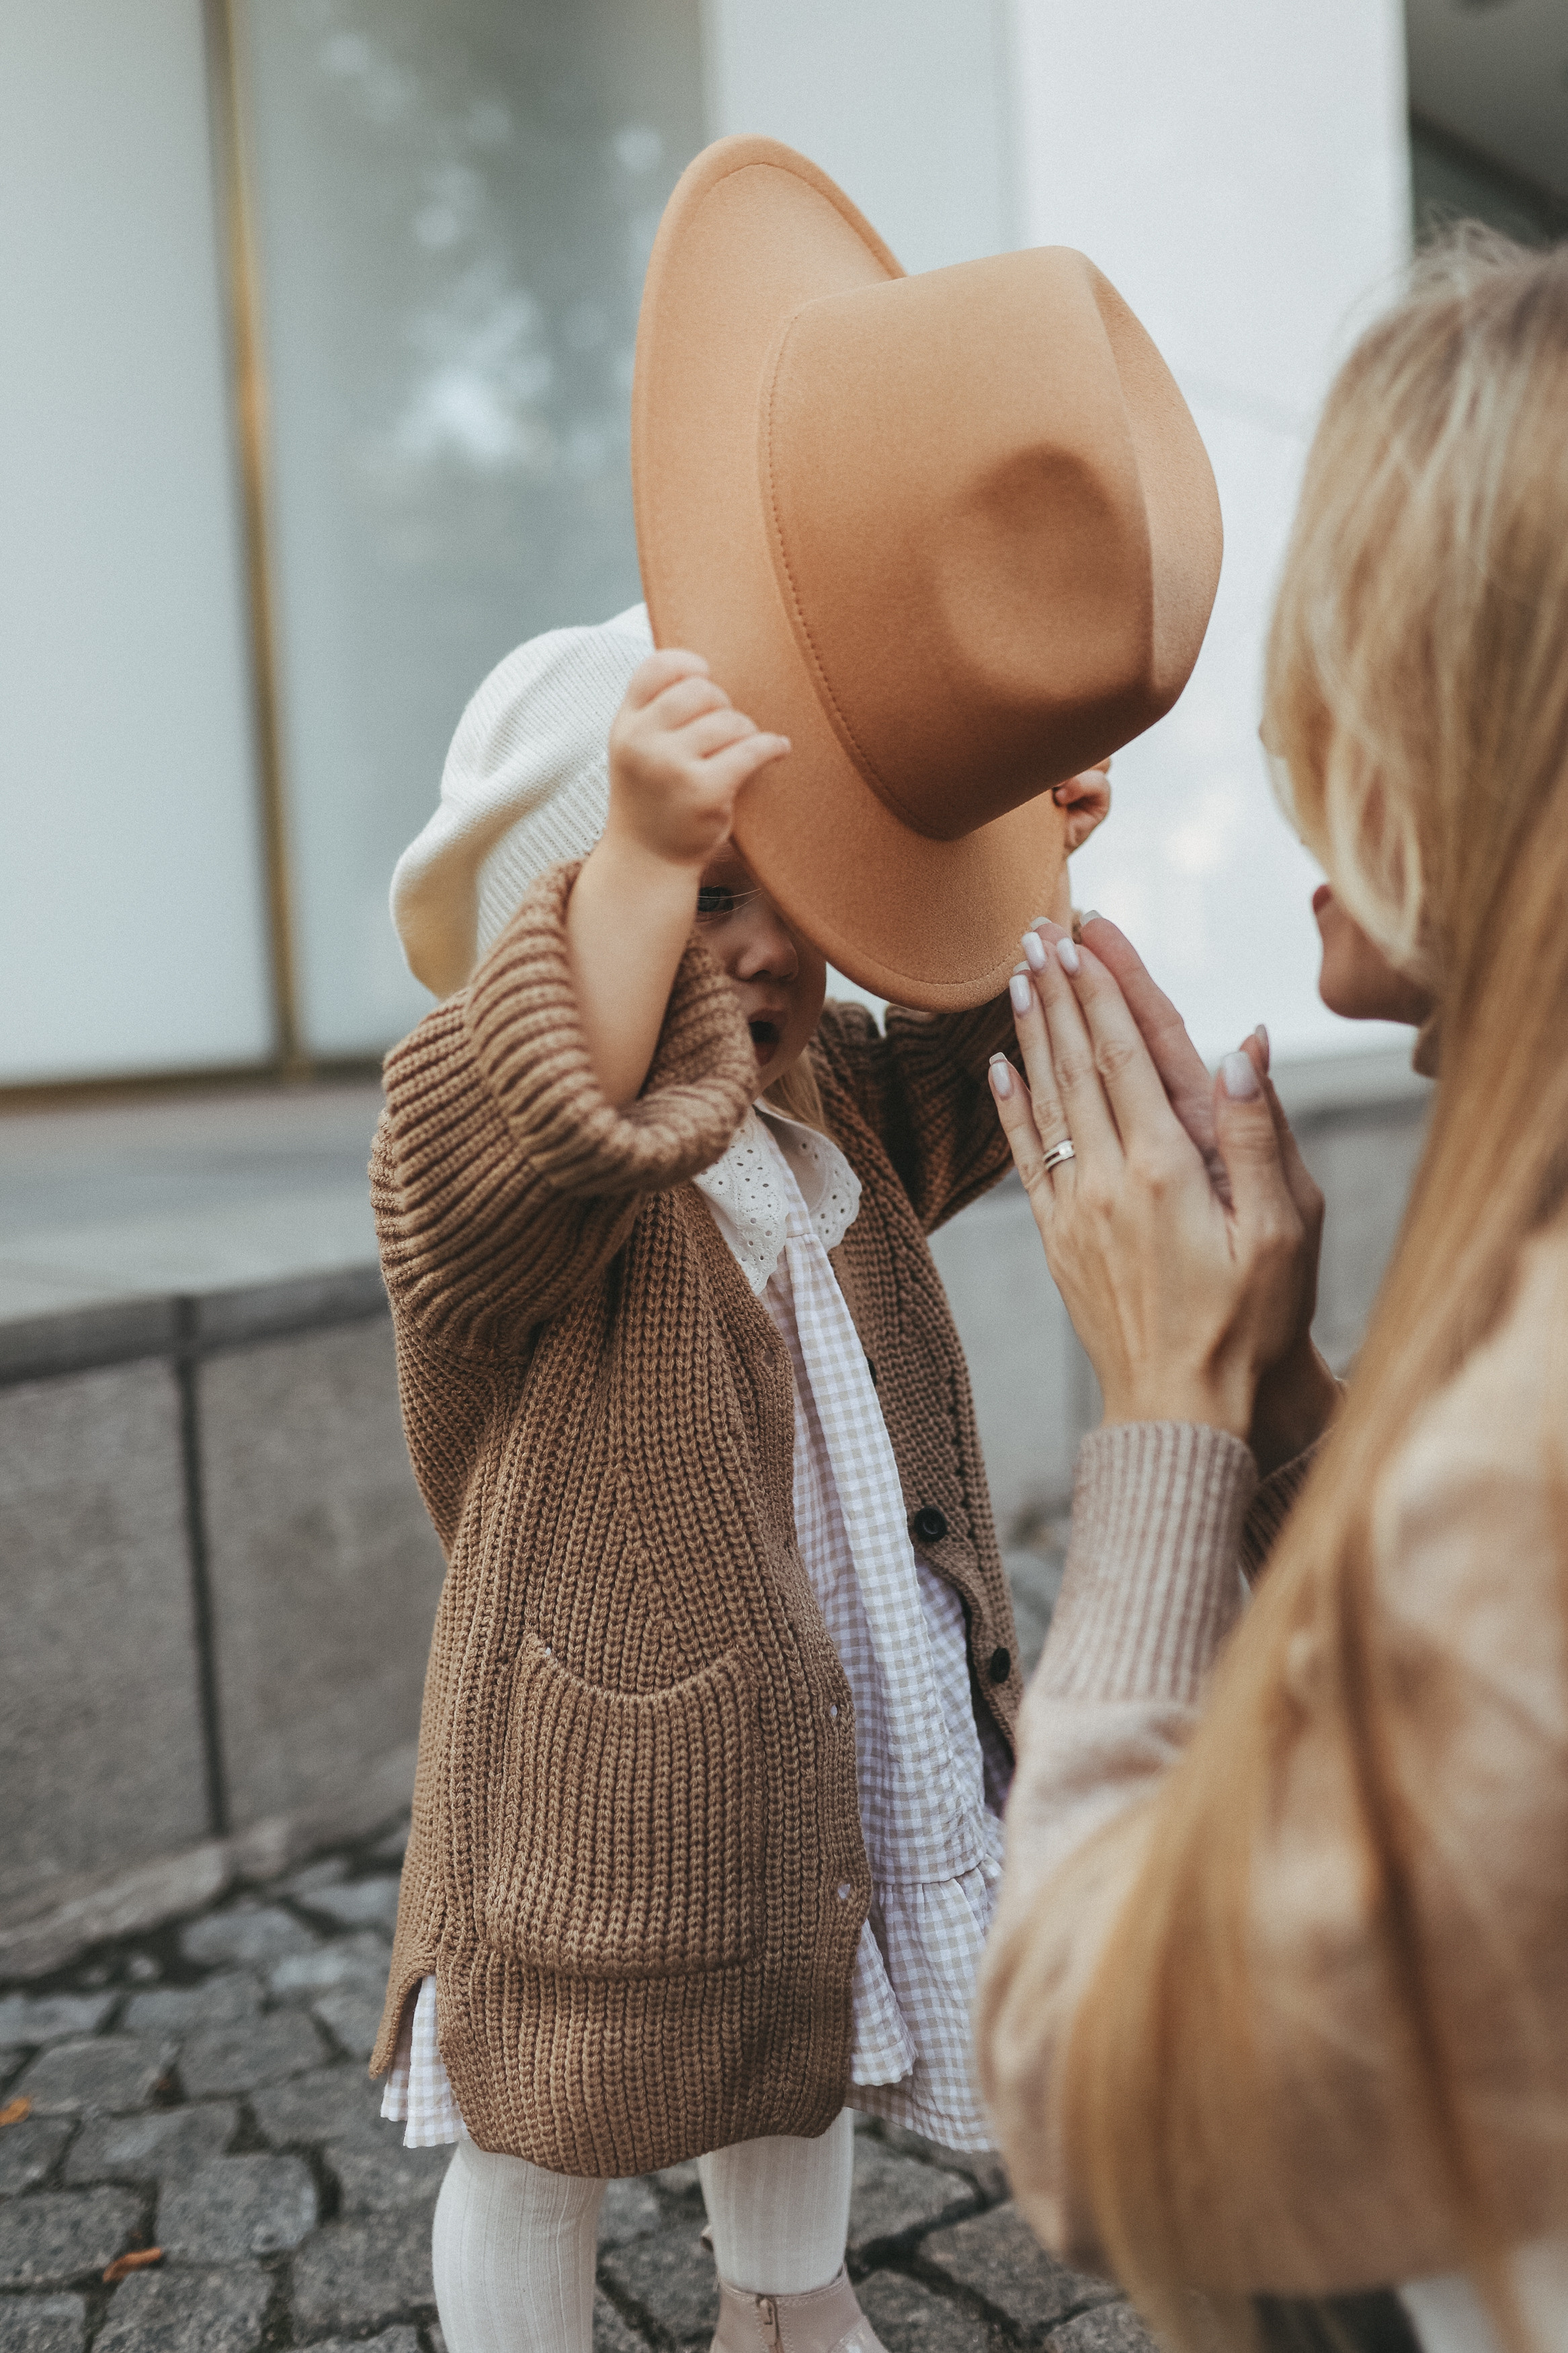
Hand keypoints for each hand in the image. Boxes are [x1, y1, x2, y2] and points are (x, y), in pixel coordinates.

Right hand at [605, 649, 789, 874]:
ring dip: (745, 731)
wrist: (647, 861)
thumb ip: (656, 712)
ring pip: (729, 720)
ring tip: (743, 748)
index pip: (656, 667)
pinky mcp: (703, 792)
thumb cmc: (652, 800)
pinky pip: (751, 750)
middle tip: (726, 728)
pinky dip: (771, 746)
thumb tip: (704, 671)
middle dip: (722, 704)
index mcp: (625, 725)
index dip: (688, 664)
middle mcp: (642, 742)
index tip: (706, 675)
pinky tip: (778, 750)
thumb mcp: (637, 750)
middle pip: (699, 690)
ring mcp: (671, 767)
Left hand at [991, 926, 1308, 1442]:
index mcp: (1167, 1167)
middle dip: (1059, 989)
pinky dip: (1009, 1106)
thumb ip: (1262, 1135)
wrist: (1183, 1410)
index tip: (1085, 932)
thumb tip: (1244, 1047)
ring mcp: (1075, 1209)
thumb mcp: (1284, 1230)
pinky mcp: (1058, 1239)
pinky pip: (1024, 1157)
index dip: (1105, 986)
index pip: (1127, 1053)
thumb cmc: (1250, 1323)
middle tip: (1037, 928)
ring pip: (1045, 1099)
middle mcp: (1109, 1178)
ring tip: (1018, 972)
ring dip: (1031, 1031)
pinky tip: (997, 1066)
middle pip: (1077, 1061)